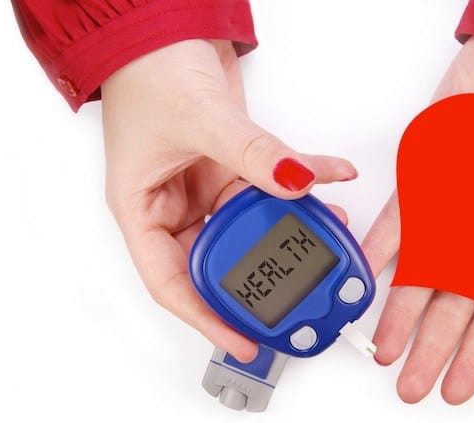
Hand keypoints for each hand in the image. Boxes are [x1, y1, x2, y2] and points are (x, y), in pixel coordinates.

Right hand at [102, 39, 355, 361]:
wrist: (165, 27)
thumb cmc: (148, 70)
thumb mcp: (198, 118)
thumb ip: (252, 154)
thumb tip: (294, 183)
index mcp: (143, 210)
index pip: (169, 282)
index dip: (205, 318)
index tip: (241, 340)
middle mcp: (174, 206)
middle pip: (216, 260)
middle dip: (260, 274)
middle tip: (298, 291)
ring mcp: (206, 187)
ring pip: (252, 224)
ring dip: (291, 227)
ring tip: (326, 231)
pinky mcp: (234, 166)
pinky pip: (272, 184)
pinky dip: (303, 181)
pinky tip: (330, 177)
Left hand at [363, 37, 473, 403]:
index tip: (454, 387)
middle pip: (453, 305)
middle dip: (431, 347)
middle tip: (409, 385)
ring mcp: (453, 211)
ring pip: (421, 272)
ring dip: (400, 310)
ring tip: (384, 349)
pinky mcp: (426, 180)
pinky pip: (400, 220)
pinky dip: (382, 246)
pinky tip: (368, 277)